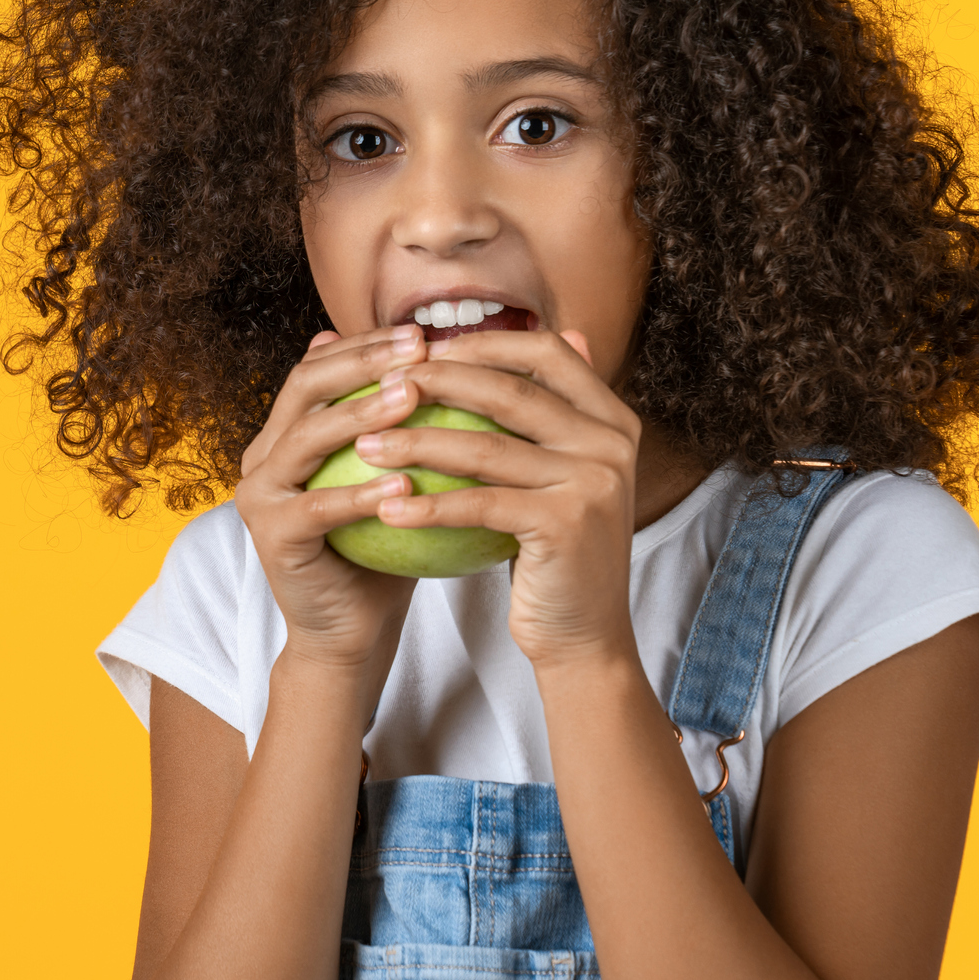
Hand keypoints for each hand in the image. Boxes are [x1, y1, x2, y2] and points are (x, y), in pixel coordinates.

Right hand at [234, 325, 432, 674]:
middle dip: (362, 361)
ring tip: (414, 396)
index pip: (321, 367)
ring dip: (361, 413)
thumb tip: (441, 368)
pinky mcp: (270, 536)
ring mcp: (259, 494)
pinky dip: (361, 493)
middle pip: (305, 387)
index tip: (424, 333)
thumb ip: (405, 427)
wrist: (352, 632)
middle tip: (418, 348)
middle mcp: (262, 455)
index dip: (367, 343)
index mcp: (285, 434)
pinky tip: (406, 483)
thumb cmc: (385, 551)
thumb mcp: (398, 478)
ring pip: (307, 439)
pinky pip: (319, 507)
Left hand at [350, 328, 641, 670]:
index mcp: (612, 420)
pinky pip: (478, 505)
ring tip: (366, 446)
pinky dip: (427, 505)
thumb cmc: (554, 555)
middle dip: (438, 382)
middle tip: (383, 388)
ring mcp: (592, 483)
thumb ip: (541, 420)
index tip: (426, 352)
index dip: (484, 343)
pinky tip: (387, 507)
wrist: (584, 637)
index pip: (547, 352)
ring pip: (486, 448)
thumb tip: (505, 349)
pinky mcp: (565, 525)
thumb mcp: (558, 478)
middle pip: (510, 391)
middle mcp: (611, 443)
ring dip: (416, 442)